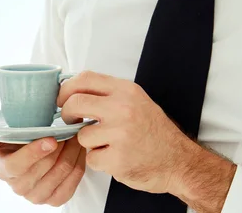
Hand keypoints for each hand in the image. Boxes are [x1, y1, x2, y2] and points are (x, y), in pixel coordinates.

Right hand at [0, 133, 85, 205]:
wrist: (23, 155)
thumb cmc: (10, 144)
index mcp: (4, 170)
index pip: (18, 166)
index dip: (35, 153)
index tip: (51, 138)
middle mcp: (19, 187)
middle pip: (45, 168)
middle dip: (61, 146)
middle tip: (68, 128)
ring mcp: (37, 196)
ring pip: (61, 172)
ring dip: (71, 152)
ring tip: (74, 135)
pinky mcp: (54, 199)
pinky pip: (72, 183)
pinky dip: (78, 163)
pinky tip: (77, 150)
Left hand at [58, 71, 235, 210]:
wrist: (179, 162)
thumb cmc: (152, 131)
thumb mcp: (135, 101)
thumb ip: (107, 93)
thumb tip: (70, 89)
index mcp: (126, 91)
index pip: (85, 78)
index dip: (66, 89)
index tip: (62, 99)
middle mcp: (123, 108)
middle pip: (75, 103)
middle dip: (67, 114)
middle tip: (72, 121)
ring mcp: (121, 134)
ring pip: (81, 135)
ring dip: (89, 143)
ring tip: (108, 144)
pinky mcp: (118, 159)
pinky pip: (91, 158)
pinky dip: (99, 161)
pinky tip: (116, 158)